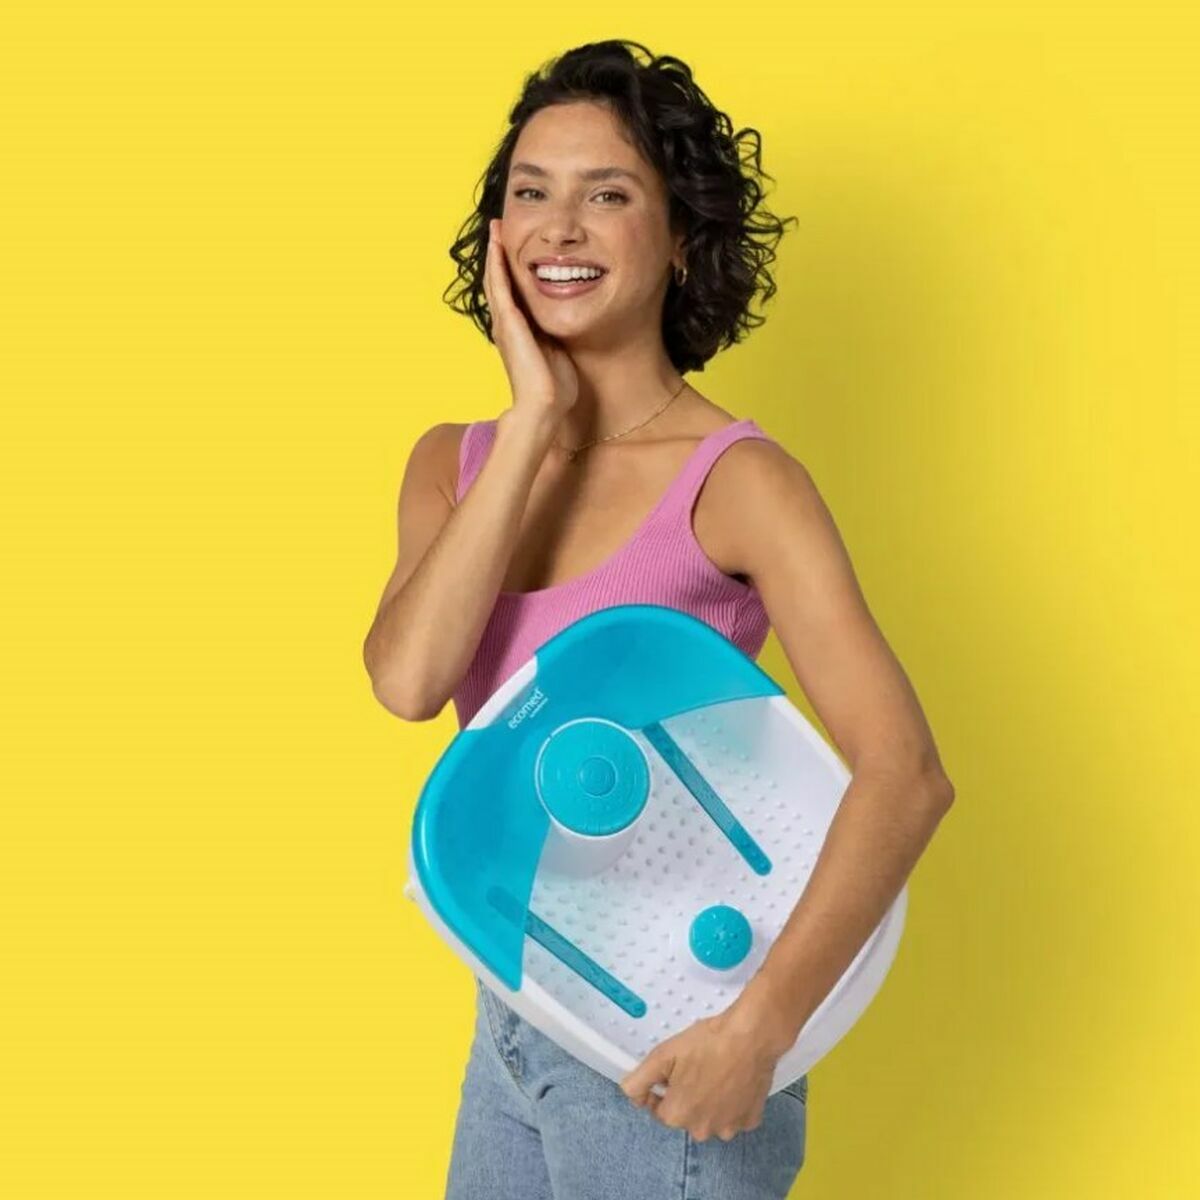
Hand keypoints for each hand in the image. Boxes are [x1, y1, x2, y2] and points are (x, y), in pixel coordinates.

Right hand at [482, 217, 578, 424]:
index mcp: (519, 331)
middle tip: (499, 228)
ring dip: (495, 253)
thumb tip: (569, 323)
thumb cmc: (554, 387)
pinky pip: (500, 287)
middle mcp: (507, 325)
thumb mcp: (558, 352)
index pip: (513, 292)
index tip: (515, 247)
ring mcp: (505, 324)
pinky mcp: (508, 324)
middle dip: (500, 255)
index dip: (512, 269)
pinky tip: (498, 245)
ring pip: (495, 280)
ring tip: (495, 228)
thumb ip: (557, 335)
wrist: (544, 406)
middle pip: (499, 282)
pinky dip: (497, 265)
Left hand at [619, 995, 792, 1141]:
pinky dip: (732, 1103)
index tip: (672, 1070)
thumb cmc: (706, 1042)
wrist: (751, 1035)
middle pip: (686, 1115)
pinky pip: (734, 1115)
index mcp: (677, 1116)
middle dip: (686, 1096)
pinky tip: (734, 1081)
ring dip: (709, 1102)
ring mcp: (729, 1128)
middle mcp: (702, 1131)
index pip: (659, 1109)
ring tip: (716, 1072)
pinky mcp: (751, 1120)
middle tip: (695, 1067)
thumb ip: (639, 1079)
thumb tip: (630, 1095)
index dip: (662, 1089)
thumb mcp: (663, 1054)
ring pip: (710, 1117)